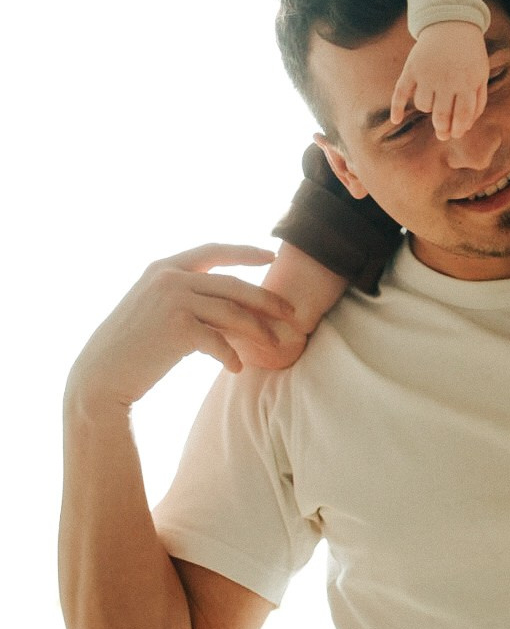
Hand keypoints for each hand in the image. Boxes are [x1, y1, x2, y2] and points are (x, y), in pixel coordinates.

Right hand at [67, 245, 301, 411]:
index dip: (244, 252)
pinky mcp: (177, 328)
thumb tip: (228, 302)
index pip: (213, 251)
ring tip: (275, 345)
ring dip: (258, 330)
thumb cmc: (130, 348)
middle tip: (291, 312)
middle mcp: (169, 278)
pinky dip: (231, 354)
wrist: (100, 377)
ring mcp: (173, 300)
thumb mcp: (153, 308)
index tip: (270, 256)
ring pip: (232, 312)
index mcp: (163, 267)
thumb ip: (185, 296)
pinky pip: (218, 340)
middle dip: (266, 299)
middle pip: (233, 284)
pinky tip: (238, 366)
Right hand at [390, 20, 489, 139]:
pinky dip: (396, 108)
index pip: (462, 116)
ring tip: (434, 101)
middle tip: (442, 133)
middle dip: (442, 129)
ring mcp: (427, 74)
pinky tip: (396, 120)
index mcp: (467, 83)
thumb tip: (465, 126)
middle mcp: (446, 80)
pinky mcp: (412, 68)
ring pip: (423, 106)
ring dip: (428, 109)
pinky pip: (400, 92)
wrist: (452, 23)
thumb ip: (478, 101)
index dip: (458, 129)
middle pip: (441, 116)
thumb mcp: (481, 75)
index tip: (456, 133)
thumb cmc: (469, 54)